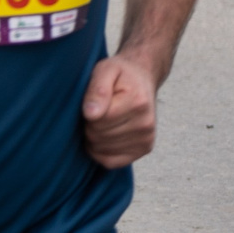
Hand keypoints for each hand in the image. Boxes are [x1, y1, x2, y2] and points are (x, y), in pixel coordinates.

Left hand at [82, 51, 160, 166]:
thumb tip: (90, 114)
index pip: (97, 121)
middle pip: (98, 136)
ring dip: (94, 138)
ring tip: (101, 121)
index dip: (87, 113)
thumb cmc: (119, 74)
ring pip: (102, 150)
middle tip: (95, 112)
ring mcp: (147, 139)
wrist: (142, 77)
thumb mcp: (104, 70)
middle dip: (89, 125)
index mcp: (137, 102)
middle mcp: (146, 123)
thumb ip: (97, 90)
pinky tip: (102, 137)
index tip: (91, 103)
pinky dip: (101, 152)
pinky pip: (112, 162)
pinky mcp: (145, 149)